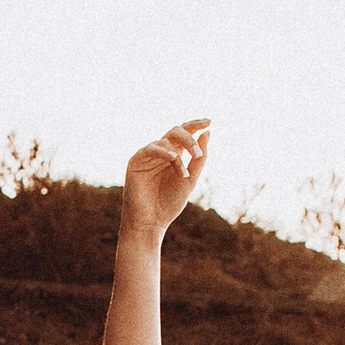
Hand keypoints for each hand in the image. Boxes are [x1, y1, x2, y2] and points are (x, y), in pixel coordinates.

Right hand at [122, 120, 210, 235]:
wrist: (151, 222)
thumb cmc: (169, 204)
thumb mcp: (190, 180)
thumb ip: (199, 159)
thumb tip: (208, 133)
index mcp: (174, 156)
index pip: (184, 134)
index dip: (195, 125)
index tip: (209, 121)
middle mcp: (161, 153)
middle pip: (175, 132)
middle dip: (189, 139)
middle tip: (197, 155)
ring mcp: (148, 156)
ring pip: (165, 140)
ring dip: (179, 154)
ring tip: (184, 174)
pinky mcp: (136, 161)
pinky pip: (151, 148)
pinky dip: (164, 151)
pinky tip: (173, 159)